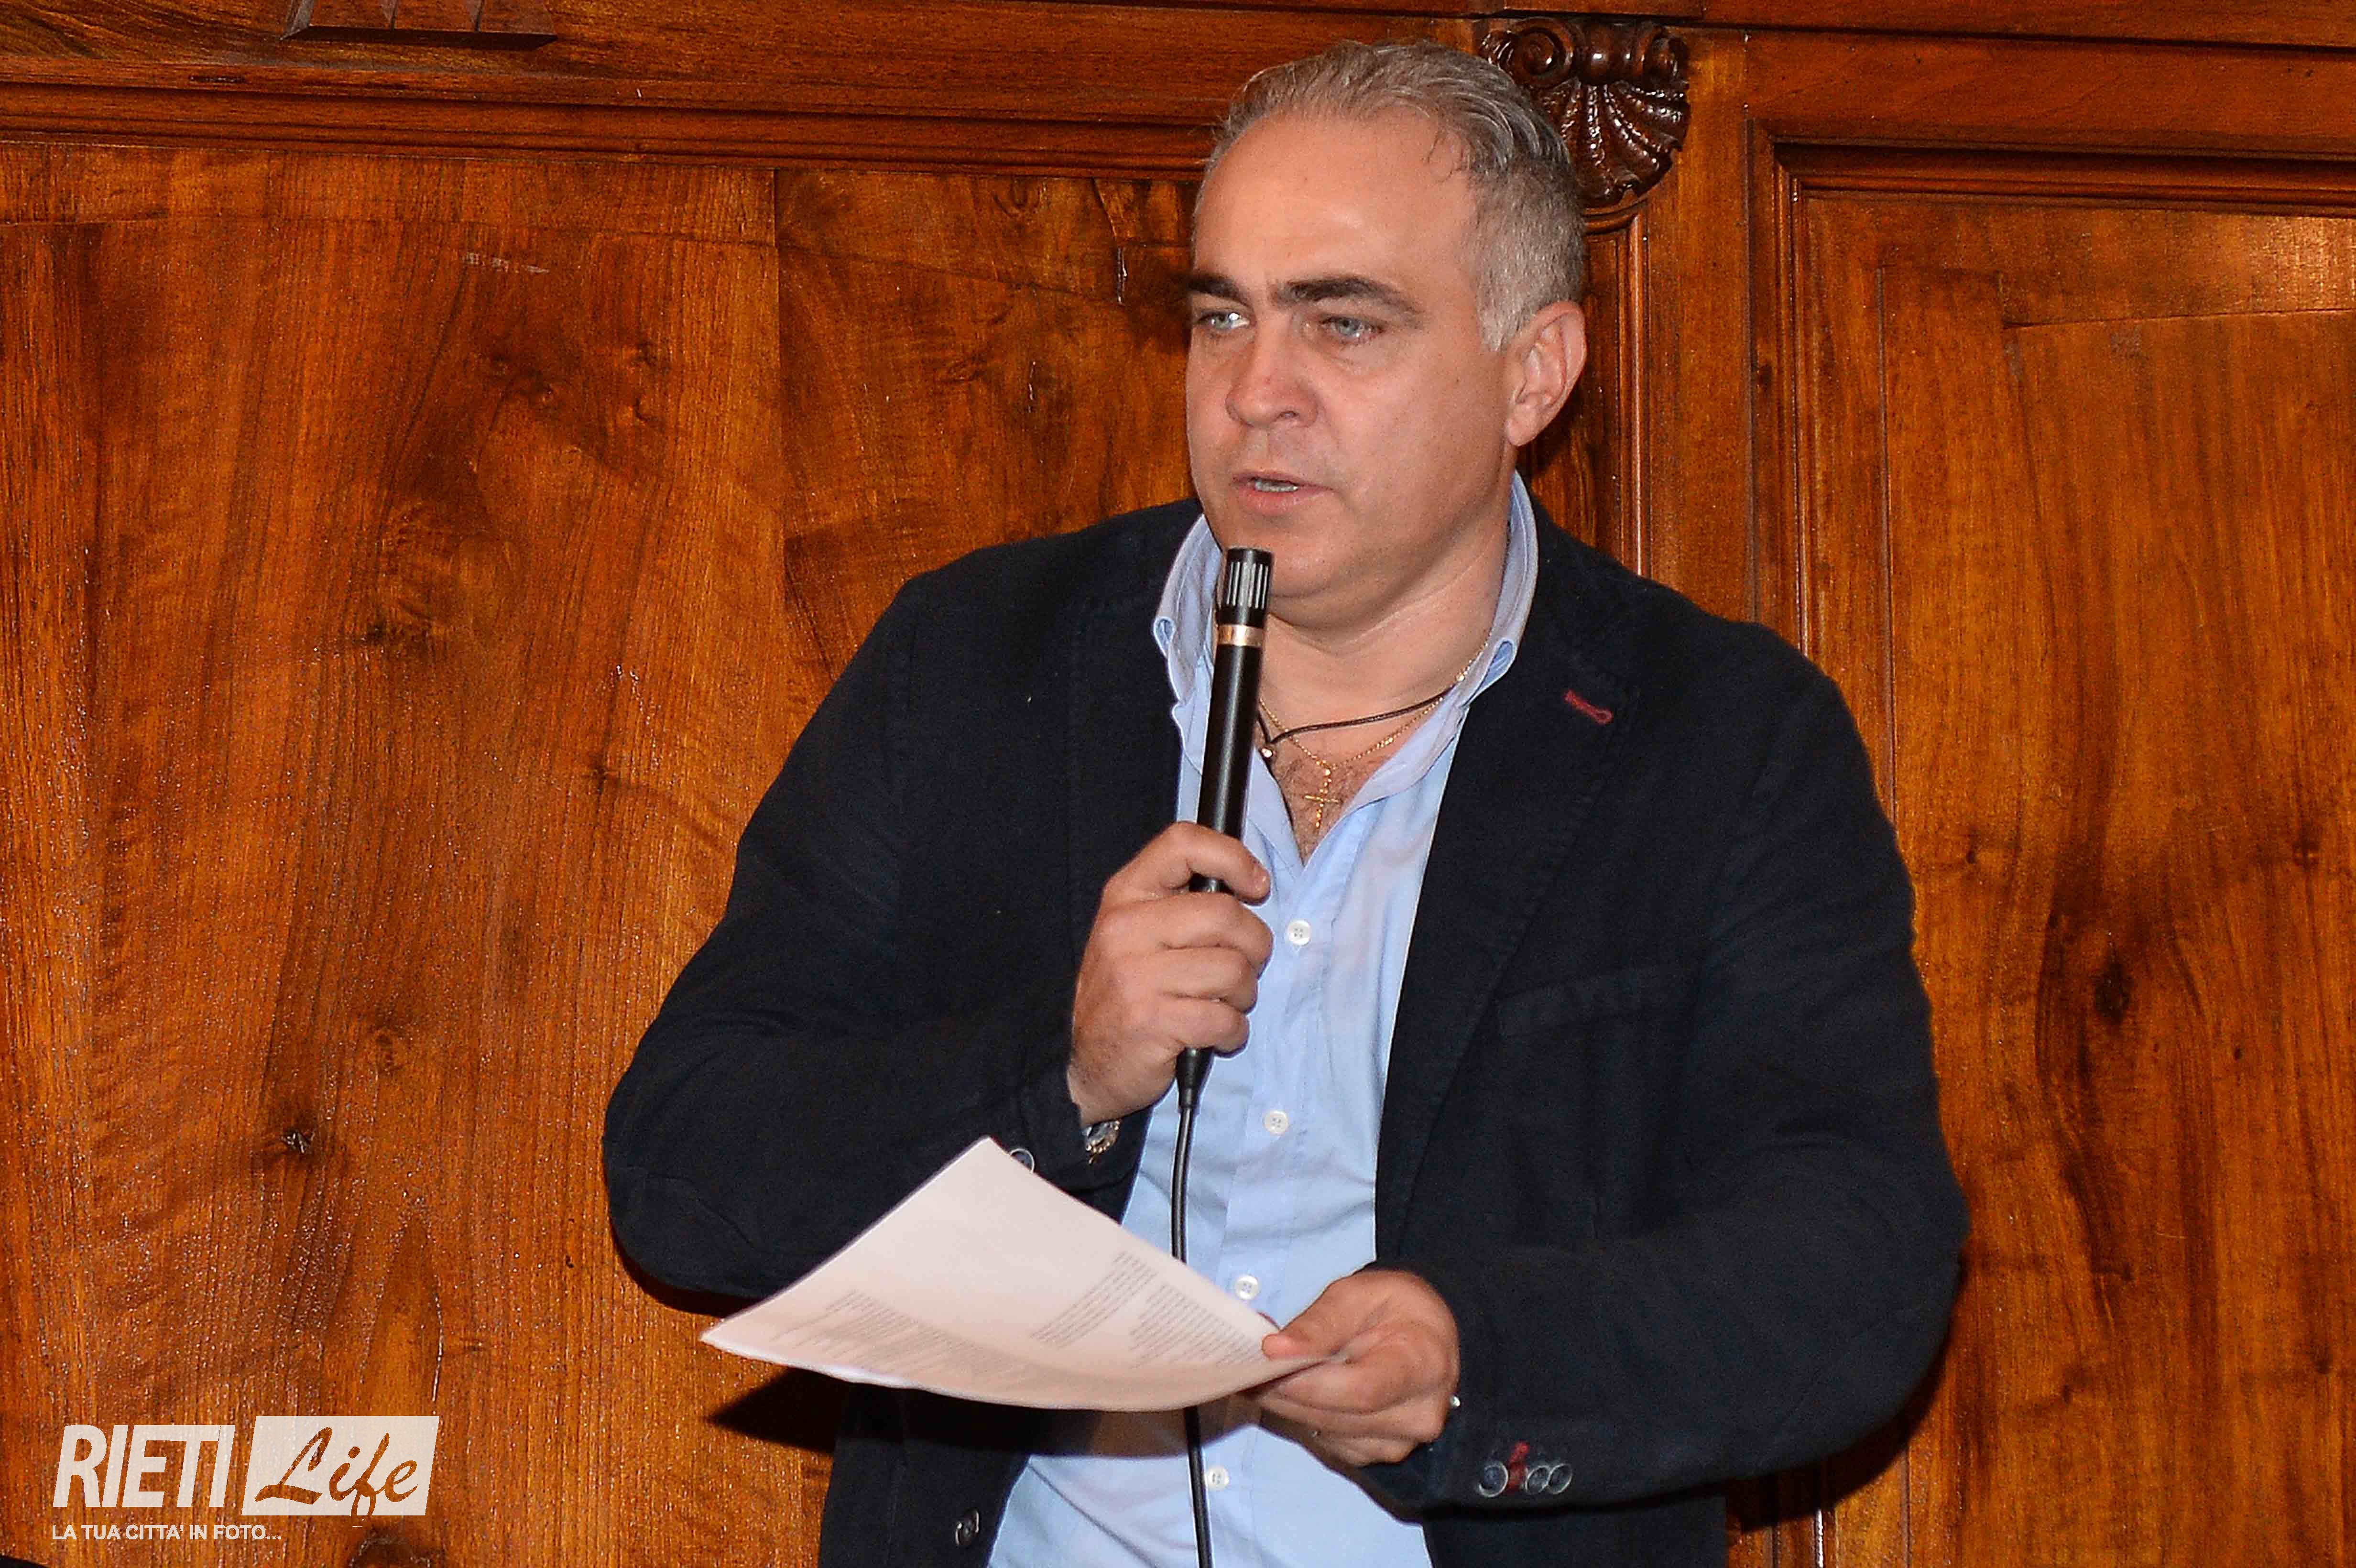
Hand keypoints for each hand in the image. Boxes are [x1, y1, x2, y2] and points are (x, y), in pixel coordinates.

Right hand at [1067, 823, 1272, 1124]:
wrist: (1088, 1062)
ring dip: (1243, 995)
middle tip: (1243, 967)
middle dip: (1254, 946)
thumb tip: (1253, 885)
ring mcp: (1136, 976)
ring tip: (1223, 1004)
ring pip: (1233, 969)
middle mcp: (1126, 928)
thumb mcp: (1139, 932)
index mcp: (1126, 894)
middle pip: (1226, 914)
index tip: (1256, 887)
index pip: (1182, 844)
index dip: (1232, 857)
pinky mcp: (1151, 1022)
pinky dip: (1233, 1032)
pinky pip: (1224, 1018)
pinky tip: (1216, 1035)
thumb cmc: (1130, 991)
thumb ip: (1182, 904)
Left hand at [1256, 1270, 1459, 1466]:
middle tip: (1242, 1365)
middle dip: (1285, 1391)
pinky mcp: (1379, 1452)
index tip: (1267, 1363)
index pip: (1363, 1389)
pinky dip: (1302, 1415)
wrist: (1424, 1333)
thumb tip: (1274, 1349)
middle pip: (1339, 1415)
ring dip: (1287, 1404)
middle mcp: (1420, 1413)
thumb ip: (1319, 1323)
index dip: (1310, 1383)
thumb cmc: (1394, 1306)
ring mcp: (1401, 1440)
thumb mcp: (1357, 1294)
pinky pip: (1329, 1441)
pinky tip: (1287, 1389)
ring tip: (1258, 1371)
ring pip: (1328, 1431)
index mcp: (1424, 1364)